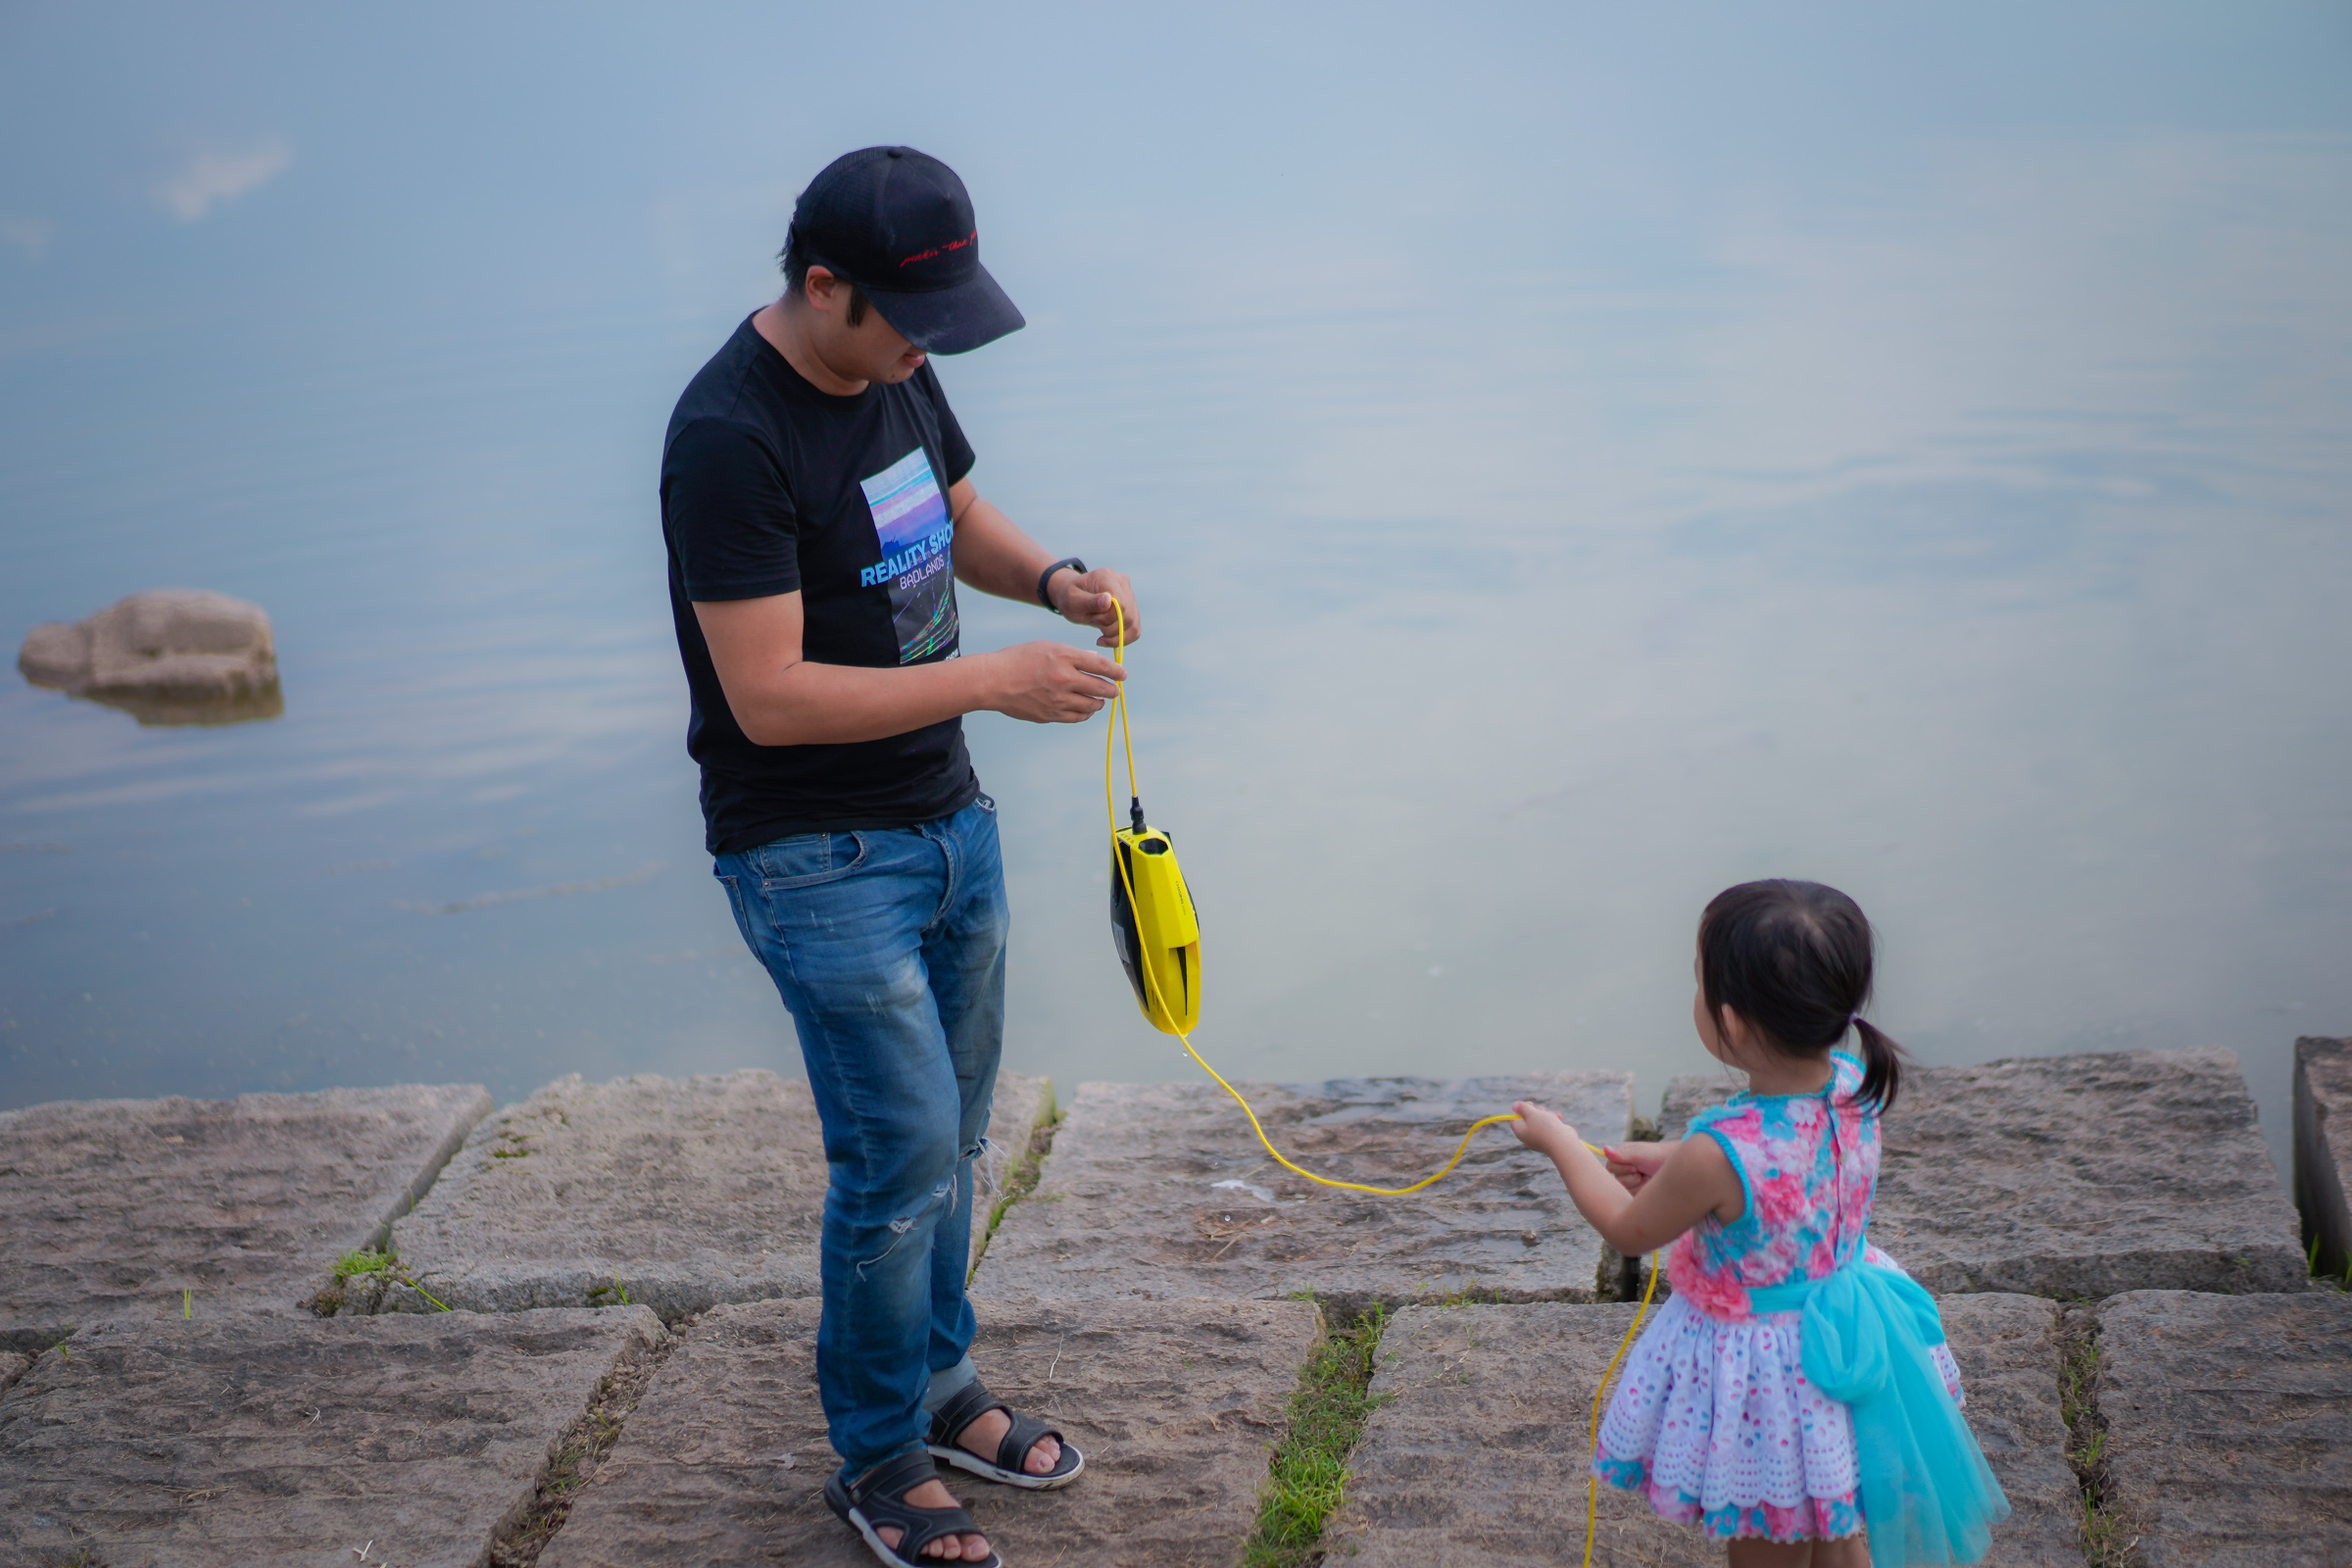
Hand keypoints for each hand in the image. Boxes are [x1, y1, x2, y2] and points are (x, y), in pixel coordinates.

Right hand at [980, 640, 1124, 723]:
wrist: (993, 681)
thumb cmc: (1019, 659)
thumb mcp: (1047, 647)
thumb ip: (1074, 655)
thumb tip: (1096, 662)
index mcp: (1064, 657)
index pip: (1101, 666)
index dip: (1116, 672)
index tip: (1122, 675)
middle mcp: (1064, 679)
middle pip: (1100, 688)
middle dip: (1112, 690)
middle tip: (1114, 690)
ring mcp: (1058, 700)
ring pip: (1091, 705)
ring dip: (1099, 703)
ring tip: (1099, 700)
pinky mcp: (1050, 715)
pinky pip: (1077, 717)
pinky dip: (1085, 713)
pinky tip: (1085, 709)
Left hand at [1050, 567, 1138, 647]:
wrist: (1074, 597)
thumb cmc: (1070, 598)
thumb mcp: (1073, 600)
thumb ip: (1089, 601)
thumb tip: (1109, 600)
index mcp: (1107, 577)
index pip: (1120, 603)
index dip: (1108, 618)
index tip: (1092, 619)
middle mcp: (1122, 583)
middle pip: (1128, 614)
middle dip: (1109, 627)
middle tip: (1093, 622)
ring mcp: (1129, 595)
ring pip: (1133, 624)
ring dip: (1115, 635)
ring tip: (1099, 631)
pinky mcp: (1132, 609)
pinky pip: (1135, 630)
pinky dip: (1122, 639)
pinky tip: (1107, 639)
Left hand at [1508, 1101, 1577, 1157]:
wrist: (1563, 1143)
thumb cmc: (1545, 1127)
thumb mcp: (1532, 1114)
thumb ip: (1523, 1108)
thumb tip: (1515, 1106)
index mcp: (1520, 1132)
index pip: (1515, 1119)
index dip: (1521, 1110)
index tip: (1530, 1103)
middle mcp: (1528, 1137)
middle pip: (1528, 1119)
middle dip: (1536, 1111)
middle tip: (1541, 1109)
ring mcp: (1540, 1138)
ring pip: (1541, 1121)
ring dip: (1547, 1115)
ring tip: (1552, 1116)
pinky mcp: (1550, 1139)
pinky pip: (1550, 1127)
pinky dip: (1554, 1120)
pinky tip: (1559, 1118)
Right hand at [1602, 1141, 1672, 1195]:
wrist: (1673, 1168)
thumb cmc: (1656, 1156)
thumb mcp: (1637, 1154)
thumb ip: (1620, 1155)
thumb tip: (1604, 1148)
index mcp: (1621, 1157)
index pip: (1609, 1167)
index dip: (1621, 1169)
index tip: (1635, 1166)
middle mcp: (1624, 1168)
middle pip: (1616, 1180)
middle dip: (1630, 1177)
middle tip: (1641, 1171)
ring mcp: (1630, 1180)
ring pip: (1623, 1188)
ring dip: (1636, 1183)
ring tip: (1646, 1176)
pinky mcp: (1636, 1190)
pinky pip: (1631, 1194)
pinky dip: (1640, 1190)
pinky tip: (1647, 1184)